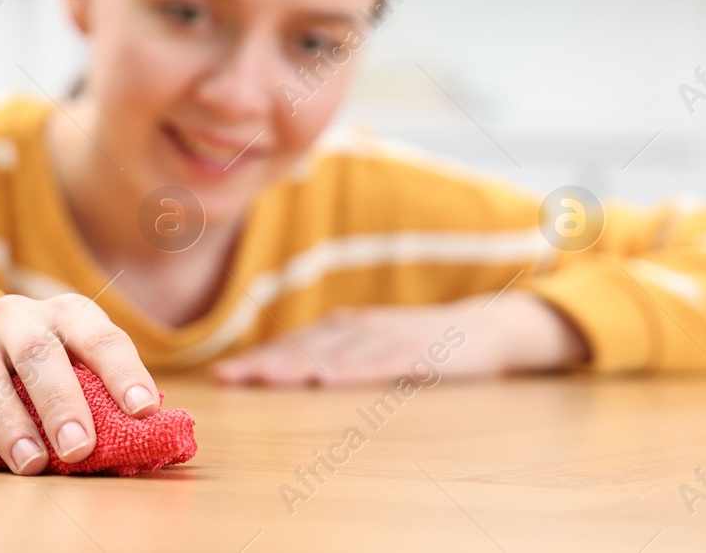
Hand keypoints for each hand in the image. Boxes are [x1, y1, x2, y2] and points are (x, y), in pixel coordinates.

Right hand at [0, 293, 160, 474]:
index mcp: (66, 314)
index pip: (101, 338)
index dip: (124, 373)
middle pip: (40, 353)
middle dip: (62, 403)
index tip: (143, 410)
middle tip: (80, 447)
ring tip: (32, 463)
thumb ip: (101, 392)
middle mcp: (18, 319)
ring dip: (12, 424)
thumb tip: (146, 432)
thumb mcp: (74, 364)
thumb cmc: (40, 370)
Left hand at [209, 291, 587, 386]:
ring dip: (297, 365)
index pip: (292, 345)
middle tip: (227, 378)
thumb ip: (334, 355)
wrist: (484, 328)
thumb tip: (288, 373)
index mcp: (344, 327)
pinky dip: (352, 370)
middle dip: (263, 363)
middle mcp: (360, 327)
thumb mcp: (372, 346)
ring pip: (335, 353)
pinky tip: (329, 378)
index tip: (220, 377)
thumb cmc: (420, 343)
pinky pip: (379, 364)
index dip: (256, 359)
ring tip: (264, 378)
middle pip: (304, 347)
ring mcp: (388, 338)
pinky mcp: (416, 353)